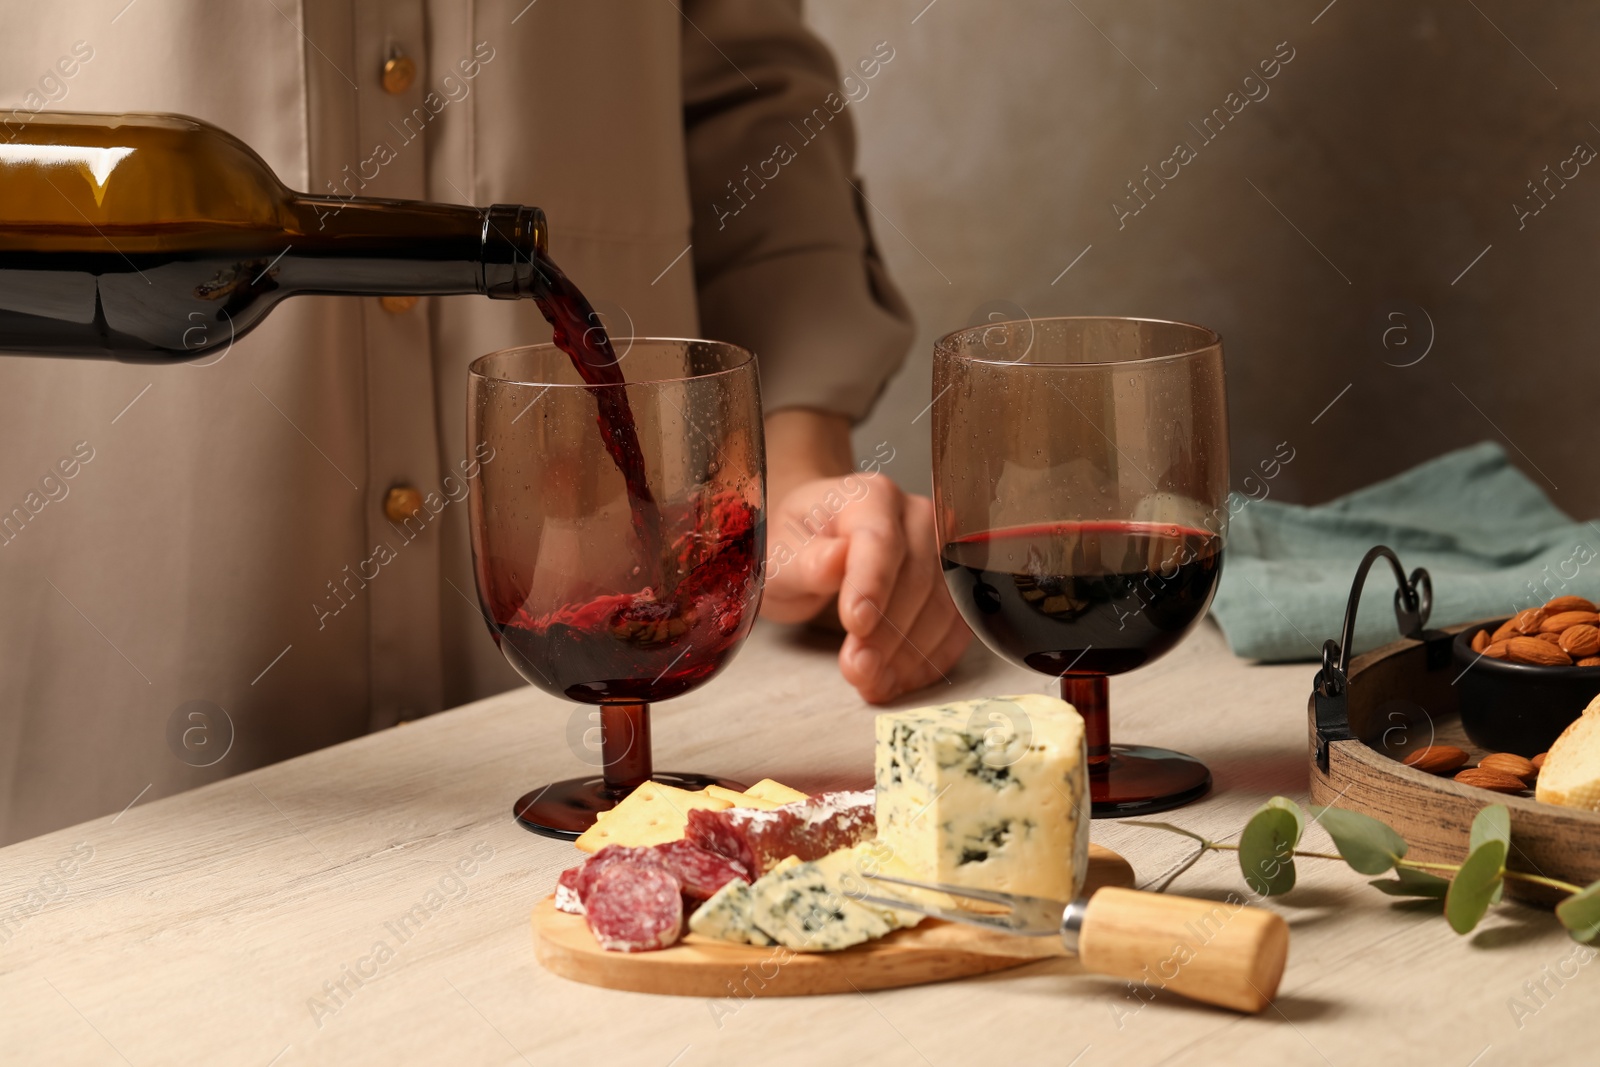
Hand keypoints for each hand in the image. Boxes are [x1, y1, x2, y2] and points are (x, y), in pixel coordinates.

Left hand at [759, 411, 970, 703]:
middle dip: (887, 633)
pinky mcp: (954, 585)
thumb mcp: (781, 553)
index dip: (871, 585)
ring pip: (943, 608)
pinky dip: (929, 661)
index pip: (880, 540)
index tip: (856, 625)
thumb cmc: (796, 546)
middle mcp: (916, 516)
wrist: (815, 547)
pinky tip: (898, 679)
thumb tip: (835, 561)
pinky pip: (956, 628)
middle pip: (917, 577)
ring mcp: (943, 550)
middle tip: (857, 670)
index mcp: (869, 497)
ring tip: (872, 683)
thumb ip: (805, 559)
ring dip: (910, 656)